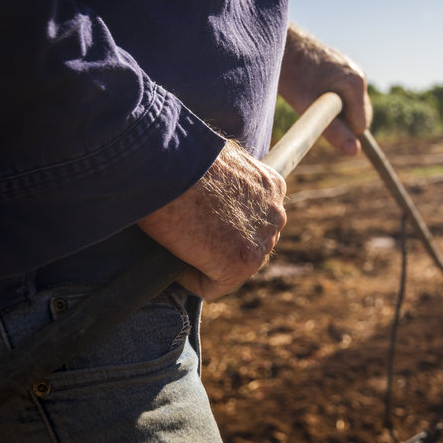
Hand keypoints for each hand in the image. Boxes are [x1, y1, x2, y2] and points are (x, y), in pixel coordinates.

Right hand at [138, 140, 286, 299]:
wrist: (167, 162)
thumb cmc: (179, 156)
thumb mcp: (216, 161)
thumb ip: (226, 181)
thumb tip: (209, 196)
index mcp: (273, 186)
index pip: (254, 219)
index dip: (224, 225)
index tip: (198, 220)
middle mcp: (275, 215)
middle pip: (249, 245)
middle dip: (221, 246)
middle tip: (187, 237)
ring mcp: (261, 241)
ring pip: (232, 268)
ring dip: (205, 262)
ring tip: (177, 246)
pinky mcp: (240, 263)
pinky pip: (213, 286)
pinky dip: (190, 279)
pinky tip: (173, 260)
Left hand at [278, 23, 372, 155]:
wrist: (276, 42)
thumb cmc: (289, 73)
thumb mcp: (309, 107)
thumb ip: (334, 130)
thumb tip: (355, 151)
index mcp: (356, 83)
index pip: (360, 126)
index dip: (339, 129)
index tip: (316, 116)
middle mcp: (359, 75)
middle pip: (358, 116)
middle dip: (339, 119)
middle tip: (312, 107)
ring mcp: (352, 69)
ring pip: (349, 105)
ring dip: (332, 109)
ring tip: (309, 94)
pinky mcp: (342, 67)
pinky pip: (342, 94)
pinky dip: (329, 97)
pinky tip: (310, 86)